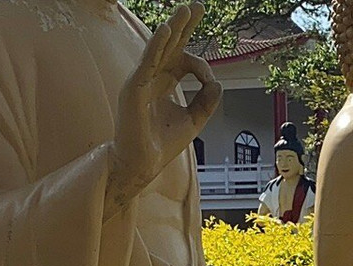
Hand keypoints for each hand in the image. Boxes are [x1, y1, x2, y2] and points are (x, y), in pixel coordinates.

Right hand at [107, 3, 221, 212]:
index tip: (210, 81)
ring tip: (185, 11)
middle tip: (197, 6)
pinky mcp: (134, 89)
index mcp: (164, 82)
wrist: (143, 164)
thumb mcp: (194, 120)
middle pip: (169, 44)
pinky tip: (166, 31)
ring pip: (158, 48)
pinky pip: (146, 63)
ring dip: (172, 29)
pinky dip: (155, 47)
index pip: (183, 59)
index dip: (201, 65)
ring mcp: (141, 81)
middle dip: (183, 25)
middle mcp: (152, 77)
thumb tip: (218, 83)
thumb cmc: (163, 143)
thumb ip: (207, 101)